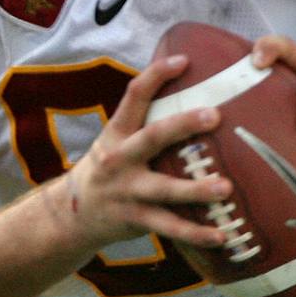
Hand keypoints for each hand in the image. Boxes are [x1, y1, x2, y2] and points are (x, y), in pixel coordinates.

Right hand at [64, 52, 232, 251]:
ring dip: (195, 189)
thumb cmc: (108, 171)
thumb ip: (145, 125)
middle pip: (152, 137)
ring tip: (225, 188)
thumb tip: (193, 94)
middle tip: (215, 116)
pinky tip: (222, 236)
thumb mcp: (115, 142)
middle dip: (183, 125)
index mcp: (116, 134)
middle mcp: (119, 159)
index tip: (183, 60)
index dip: (156, 75)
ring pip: (164, 189)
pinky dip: (196, 233)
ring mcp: (126, 191)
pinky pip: (169, 227)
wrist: (70, 215)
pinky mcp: (134, 219)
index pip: (134, 96)